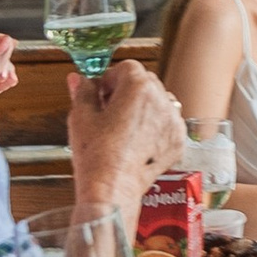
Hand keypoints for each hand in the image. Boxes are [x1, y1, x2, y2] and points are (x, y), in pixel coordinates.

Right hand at [66, 58, 185, 212]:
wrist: (113, 189)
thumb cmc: (97, 156)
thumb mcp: (81, 117)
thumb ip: (83, 91)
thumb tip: (78, 79)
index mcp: (138, 89)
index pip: (128, 68)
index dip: (111, 78)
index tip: (101, 92)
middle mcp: (161, 101)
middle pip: (146, 82)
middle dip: (127, 91)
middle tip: (108, 108)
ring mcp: (173, 122)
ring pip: (159, 102)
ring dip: (143, 107)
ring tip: (122, 126)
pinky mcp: (177, 141)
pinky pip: (167, 124)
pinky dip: (155, 127)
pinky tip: (136, 141)